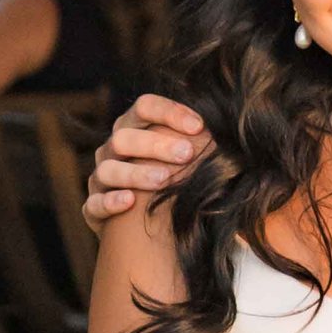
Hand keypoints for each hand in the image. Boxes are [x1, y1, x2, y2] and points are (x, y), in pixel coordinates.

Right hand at [84, 91, 207, 228]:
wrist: (148, 225)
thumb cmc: (175, 182)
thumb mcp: (188, 161)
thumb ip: (202, 146)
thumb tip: (237, 138)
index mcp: (134, 128)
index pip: (144, 107)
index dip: (169, 112)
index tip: (199, 126)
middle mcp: (112, 149)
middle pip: (124, 137)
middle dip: (156, 144)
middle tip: (187, 153)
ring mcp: (100, 178)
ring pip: (108, 169)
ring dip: (136, 173)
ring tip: (163, 180)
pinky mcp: (93, 208)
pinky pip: (94, 203)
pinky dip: (110, 201)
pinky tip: (129, 202)